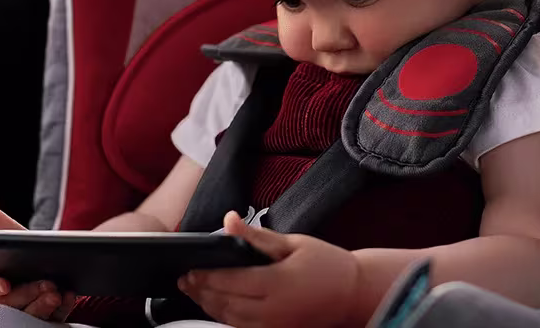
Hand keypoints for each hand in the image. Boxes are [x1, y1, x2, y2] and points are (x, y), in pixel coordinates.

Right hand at [0, 205, 76, 320]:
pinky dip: (62, 309)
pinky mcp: (48, 320)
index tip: (4, 284)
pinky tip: (69, 295)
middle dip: (27, 294)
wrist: (67, 261)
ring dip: (42, 304)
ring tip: (57, 292)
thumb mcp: (21, 237)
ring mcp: (29, 311)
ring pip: (30, 316)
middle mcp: (10, 299)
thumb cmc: (34, 252)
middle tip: (47, 284)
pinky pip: (53, 320)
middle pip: (10, 303)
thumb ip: (3, 226)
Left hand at [178, 211, 358, 327]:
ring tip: (195, 292)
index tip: (189, 268)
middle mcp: (272, 310)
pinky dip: (225, 317)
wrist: (354, 295)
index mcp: (276, 283)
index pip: (230, 281)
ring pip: (230, 320)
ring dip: (209, 306)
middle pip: (225, 303)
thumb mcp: (293, 243)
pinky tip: (217, 306)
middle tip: (185, 280)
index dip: (206, 276)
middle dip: (201, 291)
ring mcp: (274, 327)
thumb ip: (257, 236)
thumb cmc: (326, 264)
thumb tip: (229, 221)